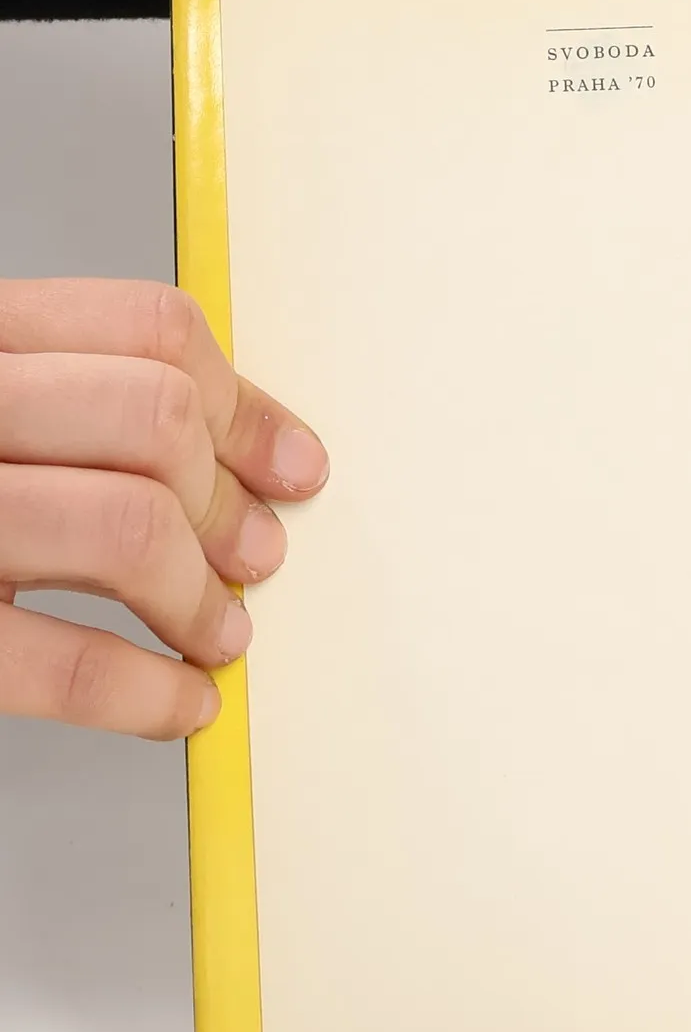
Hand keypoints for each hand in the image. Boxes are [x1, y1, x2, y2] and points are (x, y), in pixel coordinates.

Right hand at [0, 280, 328, 739]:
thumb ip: (63, 398)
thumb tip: (249, 458)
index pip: (147, 329)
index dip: (246, 408)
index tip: (292, 469)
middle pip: (153, 419)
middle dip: (227, 503)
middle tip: (254, 559)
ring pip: (127, 528)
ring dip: (201, 599)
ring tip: (218, 634)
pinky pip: (58, 659)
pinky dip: (146, 692)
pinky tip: (178, 702)